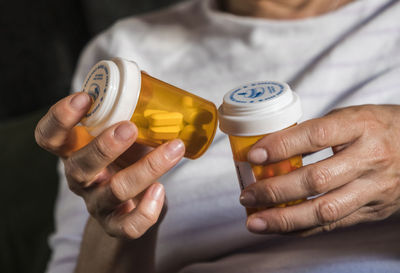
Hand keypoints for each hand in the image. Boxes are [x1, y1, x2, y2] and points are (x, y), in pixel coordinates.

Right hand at [35, 92, 184, 238]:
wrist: (133, 205)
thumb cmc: (128, 160)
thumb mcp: (124, 137)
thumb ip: (131, 113)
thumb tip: (149, 81)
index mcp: (76, 151)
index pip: (50, 137)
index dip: (60, 118)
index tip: (85, 97)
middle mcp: (81, 178)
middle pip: (80, 166)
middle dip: (104, 146)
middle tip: (130, 128)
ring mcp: (97, 204)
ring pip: (115, 191)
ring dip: (147, 168)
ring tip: (174, 148)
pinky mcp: (116, 225)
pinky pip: (128, 225)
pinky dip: (147, 209)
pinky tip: (161, 190)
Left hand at [241, 105, 399, 235]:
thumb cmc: (376, 128)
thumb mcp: (350, 118)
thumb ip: (315, 132)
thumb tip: (270, 149)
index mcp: (360, 126)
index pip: (316, 135)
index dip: (282, 146)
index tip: (254, 155)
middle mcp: (369, 158)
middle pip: (317, 179)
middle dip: (276, 190)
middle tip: (247, 194)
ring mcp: (374, 188)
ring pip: (325, 210)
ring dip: (284, 219)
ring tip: (255, 222)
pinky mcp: (373, 210)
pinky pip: (334, 225)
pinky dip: (302, 228)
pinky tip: (279, 228)